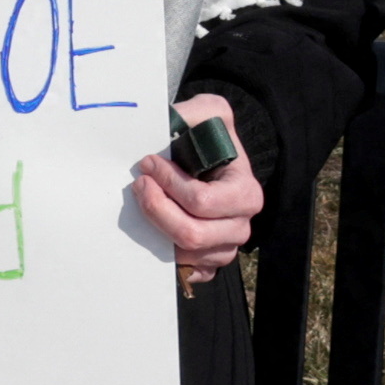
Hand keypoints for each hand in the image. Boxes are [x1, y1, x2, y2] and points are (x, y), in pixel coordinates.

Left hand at [131, 94, 260, 289]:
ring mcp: (225, 249)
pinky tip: (152, 232)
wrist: (213, 161)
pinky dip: (165, 257)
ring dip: (156, 230)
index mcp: (246, 194)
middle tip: (139, 185)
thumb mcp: (209, 113)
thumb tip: (172, 121)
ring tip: (143, 203)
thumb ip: (195, 111)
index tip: (148, 164)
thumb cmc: (209, 139)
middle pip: (191, 234)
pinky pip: (185, 273)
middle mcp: (239, 226)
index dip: (168, 184)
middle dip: (157, 209)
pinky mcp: (208, 265)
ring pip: (185, 255)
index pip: (201, 201)